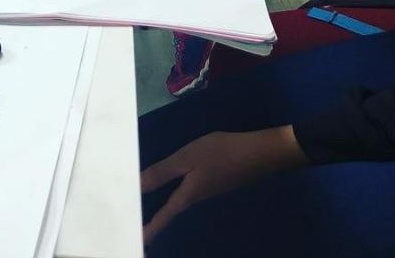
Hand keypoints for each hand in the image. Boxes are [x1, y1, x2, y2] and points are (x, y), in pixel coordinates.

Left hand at [140, 127, 306, 240]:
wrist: (260, 152)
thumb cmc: (222, 153)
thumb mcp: (187, 158)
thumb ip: (162, 172)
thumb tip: (137, 187)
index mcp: (188, 195)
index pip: (164, 217)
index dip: (149, 229)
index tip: (137, 242)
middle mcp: (196, 198)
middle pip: (170, 212)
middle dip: (153, 220)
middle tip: (134, 224)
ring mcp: (207, 191)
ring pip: (179, 201)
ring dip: (161, 205)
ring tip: (143, 203)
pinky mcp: (214, 181)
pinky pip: (187, 190)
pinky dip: (173, 191)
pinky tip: (167, 184)